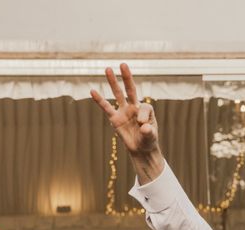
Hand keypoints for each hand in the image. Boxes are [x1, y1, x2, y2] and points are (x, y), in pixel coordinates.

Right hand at [90, 64, 163, 182]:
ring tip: (108, 69)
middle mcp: (134, 107)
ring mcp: (124, 111)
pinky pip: (106, 108)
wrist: (141, 149)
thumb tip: (144, 127)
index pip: (144, 107)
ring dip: (113, 82)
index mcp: (146, 110)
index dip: (143, 116)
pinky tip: (92, 91)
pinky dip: (99, 100)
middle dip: (127, 78)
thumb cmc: (148, 141)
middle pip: (130, 90)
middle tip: (123, 64)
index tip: (143, 126)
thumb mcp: (151, 137)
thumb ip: (149, 132)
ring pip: (117, 95)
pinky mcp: (115, 119)